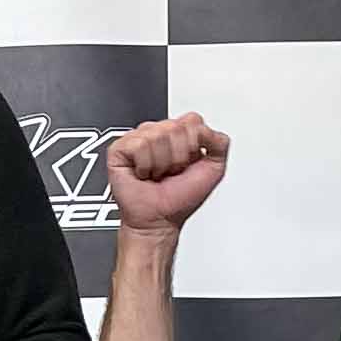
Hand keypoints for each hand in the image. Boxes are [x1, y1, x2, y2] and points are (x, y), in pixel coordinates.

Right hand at [107, 114, 230, 234]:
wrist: (158, 221)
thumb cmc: (180, 199)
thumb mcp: (215, 169)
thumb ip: (220, 142)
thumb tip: (207, 128)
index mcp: (180, 135)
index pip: (192, 120)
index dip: (193, 145)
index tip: (187, 164)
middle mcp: (159, 133)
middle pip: (175, 127)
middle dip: (177, 156)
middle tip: (171, 172)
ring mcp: (139, 139)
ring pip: (156, 135)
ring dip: (160, 163)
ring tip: (157, 174)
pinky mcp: (120, 148)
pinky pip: (138, 145)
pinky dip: (144, 165)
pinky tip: (143, 174)